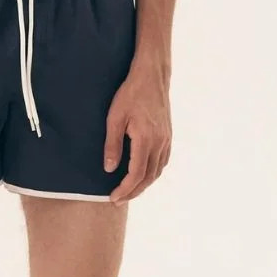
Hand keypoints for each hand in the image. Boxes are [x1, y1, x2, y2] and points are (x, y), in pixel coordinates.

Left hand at [103, 64, 171, 203]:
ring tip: (129, 191)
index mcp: (146, 139)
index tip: (113, 198)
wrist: (152, 76)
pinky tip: (143, 174)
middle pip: (148, 177)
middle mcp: (160, 143)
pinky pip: (162, 161)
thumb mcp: (115, 118)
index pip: (136, 174)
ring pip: (157, 171)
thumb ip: (112, 145)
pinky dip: (153, 173)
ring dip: (144, 184)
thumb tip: (109, 169)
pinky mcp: (168, 135)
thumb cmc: (130, 94)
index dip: (125, 189)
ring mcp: (166, 139)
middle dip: (133, 191)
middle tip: (118, 200)